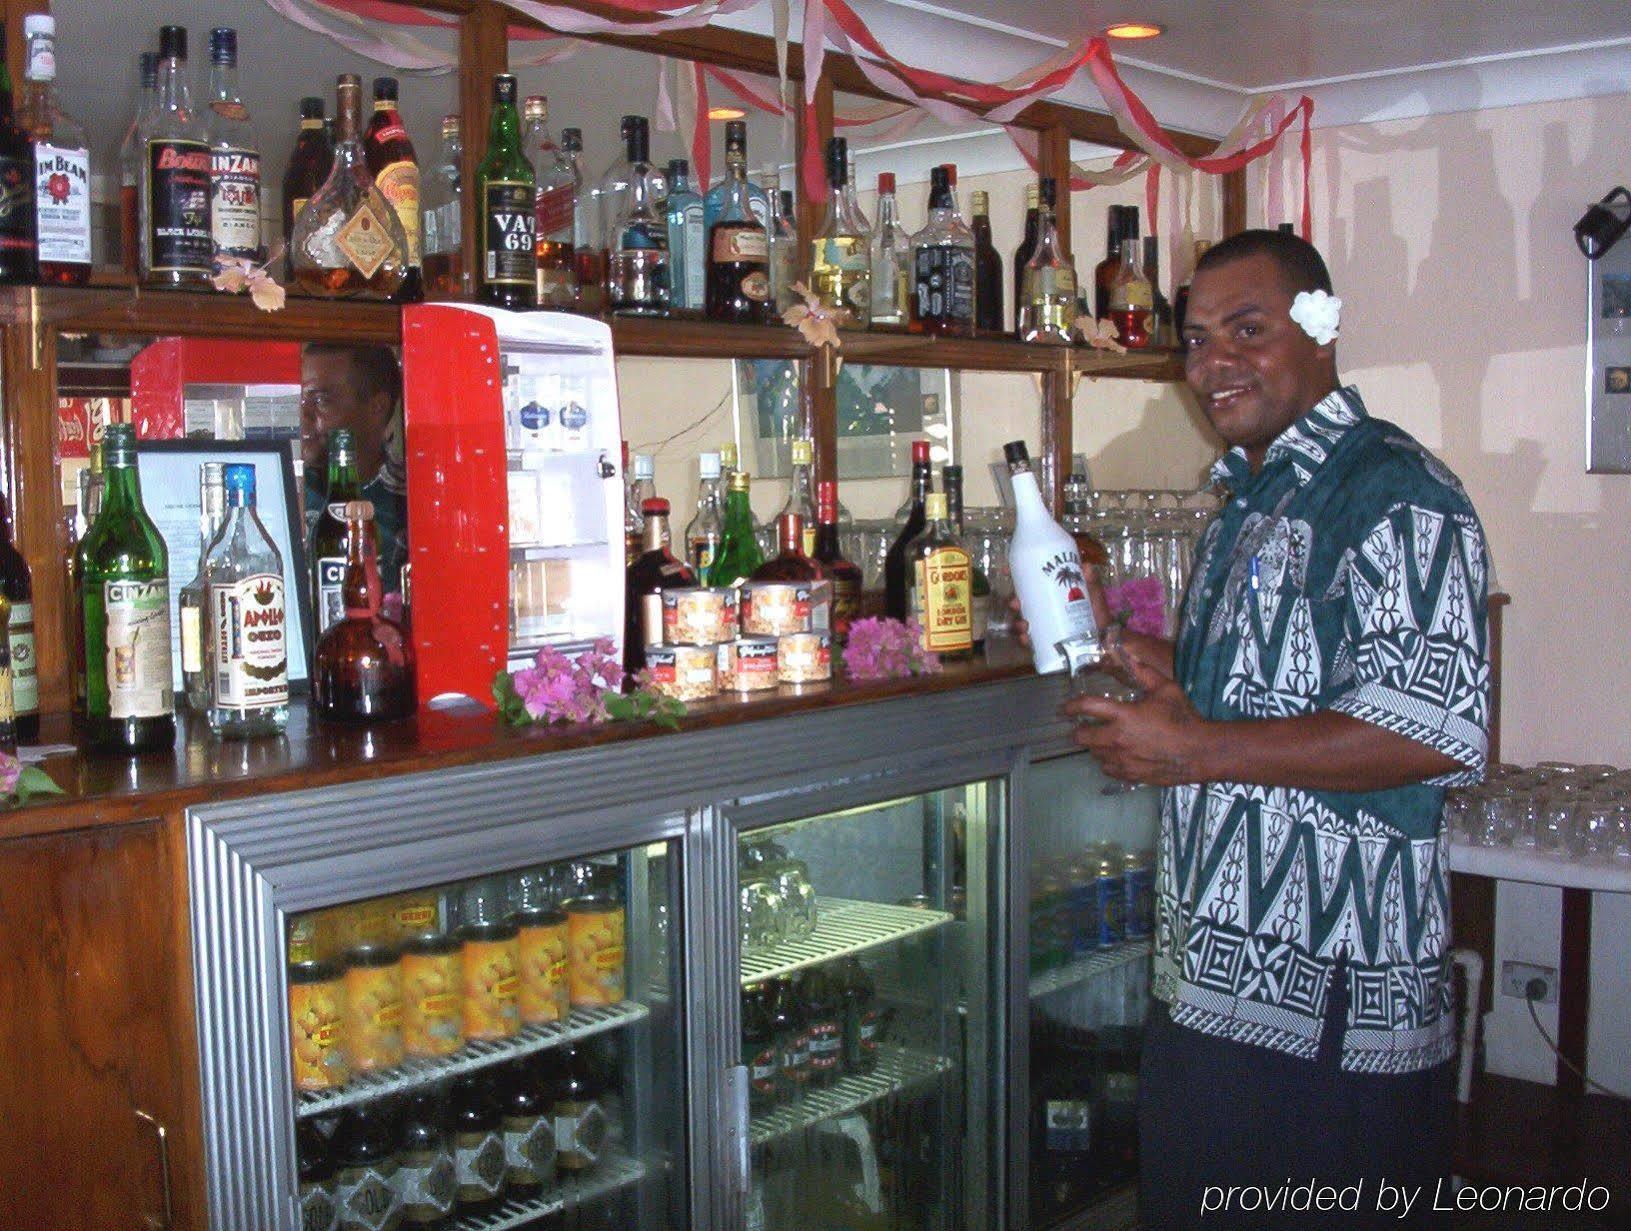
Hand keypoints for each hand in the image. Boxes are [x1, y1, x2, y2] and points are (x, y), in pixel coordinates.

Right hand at [1009, 564, 1110, 652]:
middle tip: (1014, 602)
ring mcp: (1045, 625)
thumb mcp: (1095, 595)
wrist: (1106, 640)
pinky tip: (1026, 639)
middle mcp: (1045, 608)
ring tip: (1023, 624)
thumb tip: (1086, 565)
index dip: (1017, 577)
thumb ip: (1092, 581)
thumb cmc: (1099, 615)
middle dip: (1014, 602)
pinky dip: (1026, 640)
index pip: (1031, 583)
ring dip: (1018, 622)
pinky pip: (1031, 640)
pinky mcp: (1047, 641)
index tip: (1006, 571)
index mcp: (1052, 593)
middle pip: (1022, 602)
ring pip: (1023, 621)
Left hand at [1065, 653, 1209, 785]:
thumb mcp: (1166, 689)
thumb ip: (1144, 672)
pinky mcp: (1130, 775)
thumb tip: (1128, 656)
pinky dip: (1107, 762)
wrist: (1200, 752)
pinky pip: (1108, 769)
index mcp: (1124, 716)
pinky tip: (1115, 757)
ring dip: (1094, 746)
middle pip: (1083, 737)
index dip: (1072, 706)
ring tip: (1101, 740)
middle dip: (1079, 730)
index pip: (1087, 708)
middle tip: (1081, 727)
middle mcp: (1117, 739)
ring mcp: (1122, 760)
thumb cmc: (1183, 718)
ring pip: (1095, 754)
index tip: (1066, 707)